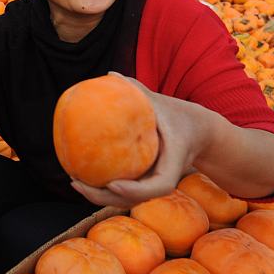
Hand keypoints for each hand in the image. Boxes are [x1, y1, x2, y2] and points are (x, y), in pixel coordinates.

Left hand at [69, 75, 209, 208]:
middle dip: (103, 197)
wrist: (199, 133)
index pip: (159, 186)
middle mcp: (163, 179)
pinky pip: (122, 189)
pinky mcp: (145, 183)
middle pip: (134, 199)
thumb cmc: (178, 116)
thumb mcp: (163, 103)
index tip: (112, 184)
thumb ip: (139, 91)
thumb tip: (111, 74)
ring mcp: (153, 184)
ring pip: (125, 198)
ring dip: (99, 195)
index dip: (134, 189)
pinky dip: (103, 186)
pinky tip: (81, 174)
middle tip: (77, 183)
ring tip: (74, 180)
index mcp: (174, 164)